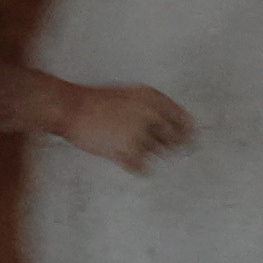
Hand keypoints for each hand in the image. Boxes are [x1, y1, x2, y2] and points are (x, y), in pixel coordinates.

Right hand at [51, 81, 197, 175]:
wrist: (71, 108)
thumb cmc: (99, 101)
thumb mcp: (132, 94)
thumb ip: (155, 107)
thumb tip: (180, 126)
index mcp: (153, 98)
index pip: (184, 120)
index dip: (190, 133)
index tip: (191, 142)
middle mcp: (150, 115)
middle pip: (175, 140)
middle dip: (171, 146)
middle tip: (164, 150)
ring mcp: (139, 134)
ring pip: (158, 154)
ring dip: (149, 153)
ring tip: (132, 146)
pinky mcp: (126, 151)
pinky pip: (142, 167)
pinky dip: (137, 167)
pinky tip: (128, 160)